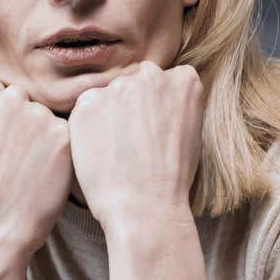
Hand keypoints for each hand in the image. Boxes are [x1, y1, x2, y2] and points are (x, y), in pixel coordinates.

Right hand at [0, 76, 73, 260]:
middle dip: (26, 124)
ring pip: (50, 119)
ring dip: (46, 139)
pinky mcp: (64, 136)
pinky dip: (61, 156)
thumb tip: (20, 101)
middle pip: (29, 101)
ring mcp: (38, 115)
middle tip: (15, 159)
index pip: (1, 90)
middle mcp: (10, 98)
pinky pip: (68, 138)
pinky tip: (45, 176)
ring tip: (29, 172)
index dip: (3, 118)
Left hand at [67, 61, 204, 231]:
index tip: (155, 129)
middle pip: (135, 84)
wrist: (144, 204)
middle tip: (133, 141)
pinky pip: (86, 109)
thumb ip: (174, 106)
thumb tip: (158, 101)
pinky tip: (100, 151)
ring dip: (109, 114)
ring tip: (116, 150)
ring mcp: (117, 86)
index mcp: (183, 80)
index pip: (165, 81)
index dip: (157, 108)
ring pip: (109, 95)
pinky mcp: (87, 103)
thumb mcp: (192, 133)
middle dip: (132, 106)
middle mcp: (151, 75)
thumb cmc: (172, 178)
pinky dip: (88, 127)